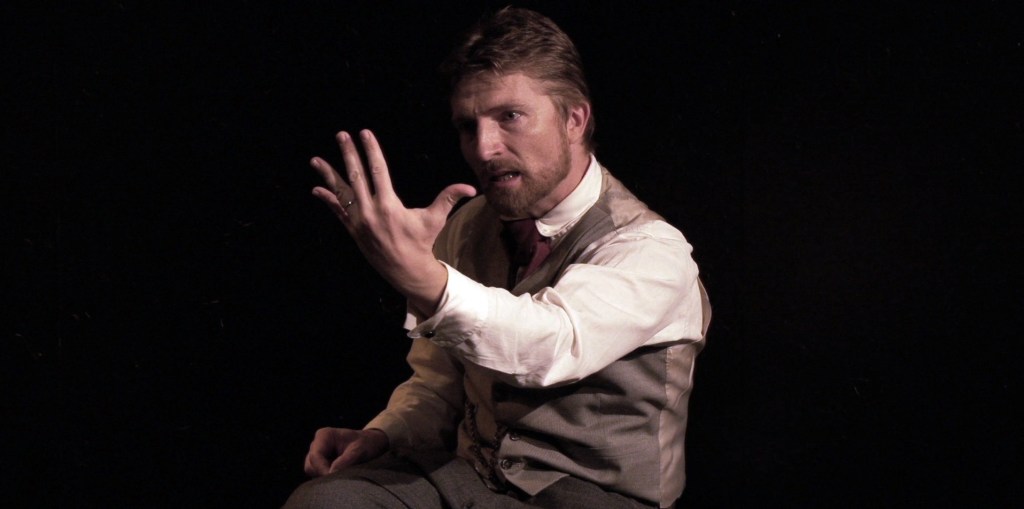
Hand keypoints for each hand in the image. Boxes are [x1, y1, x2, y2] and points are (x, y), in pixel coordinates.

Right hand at [304, 427, 389, 476]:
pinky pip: (316, 474)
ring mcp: (317, 453)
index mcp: (324, 435)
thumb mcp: (359, 450)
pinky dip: (326, 477)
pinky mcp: (320, 462)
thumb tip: (331, 473)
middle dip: (323, 473)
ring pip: (312, 471)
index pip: (315, 456)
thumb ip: (345, 461)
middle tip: (340, 477)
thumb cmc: (366, 444)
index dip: (322, 469)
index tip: (335, 477)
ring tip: (342, 474)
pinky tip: (339, 474)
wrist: (370, 443)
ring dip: (324, 476)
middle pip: (310, 465)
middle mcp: (317, 443)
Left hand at [311, 130, 476, 313]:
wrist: (406, 270)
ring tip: (315, 160)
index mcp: (389, 205)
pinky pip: (338, 211)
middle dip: (348, 154)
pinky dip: (328, 200)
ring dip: (328, 175)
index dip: (371, 151)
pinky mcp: (353, 230)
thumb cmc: (421, 242)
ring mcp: (359, 221)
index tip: (364, 133)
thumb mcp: (435, 219)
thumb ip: (449, 198)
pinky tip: (317, 188)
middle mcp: (370, 211)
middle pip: (356, 176)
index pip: (378, 170)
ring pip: (342, 193)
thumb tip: (470, 187)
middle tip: (341, 135)